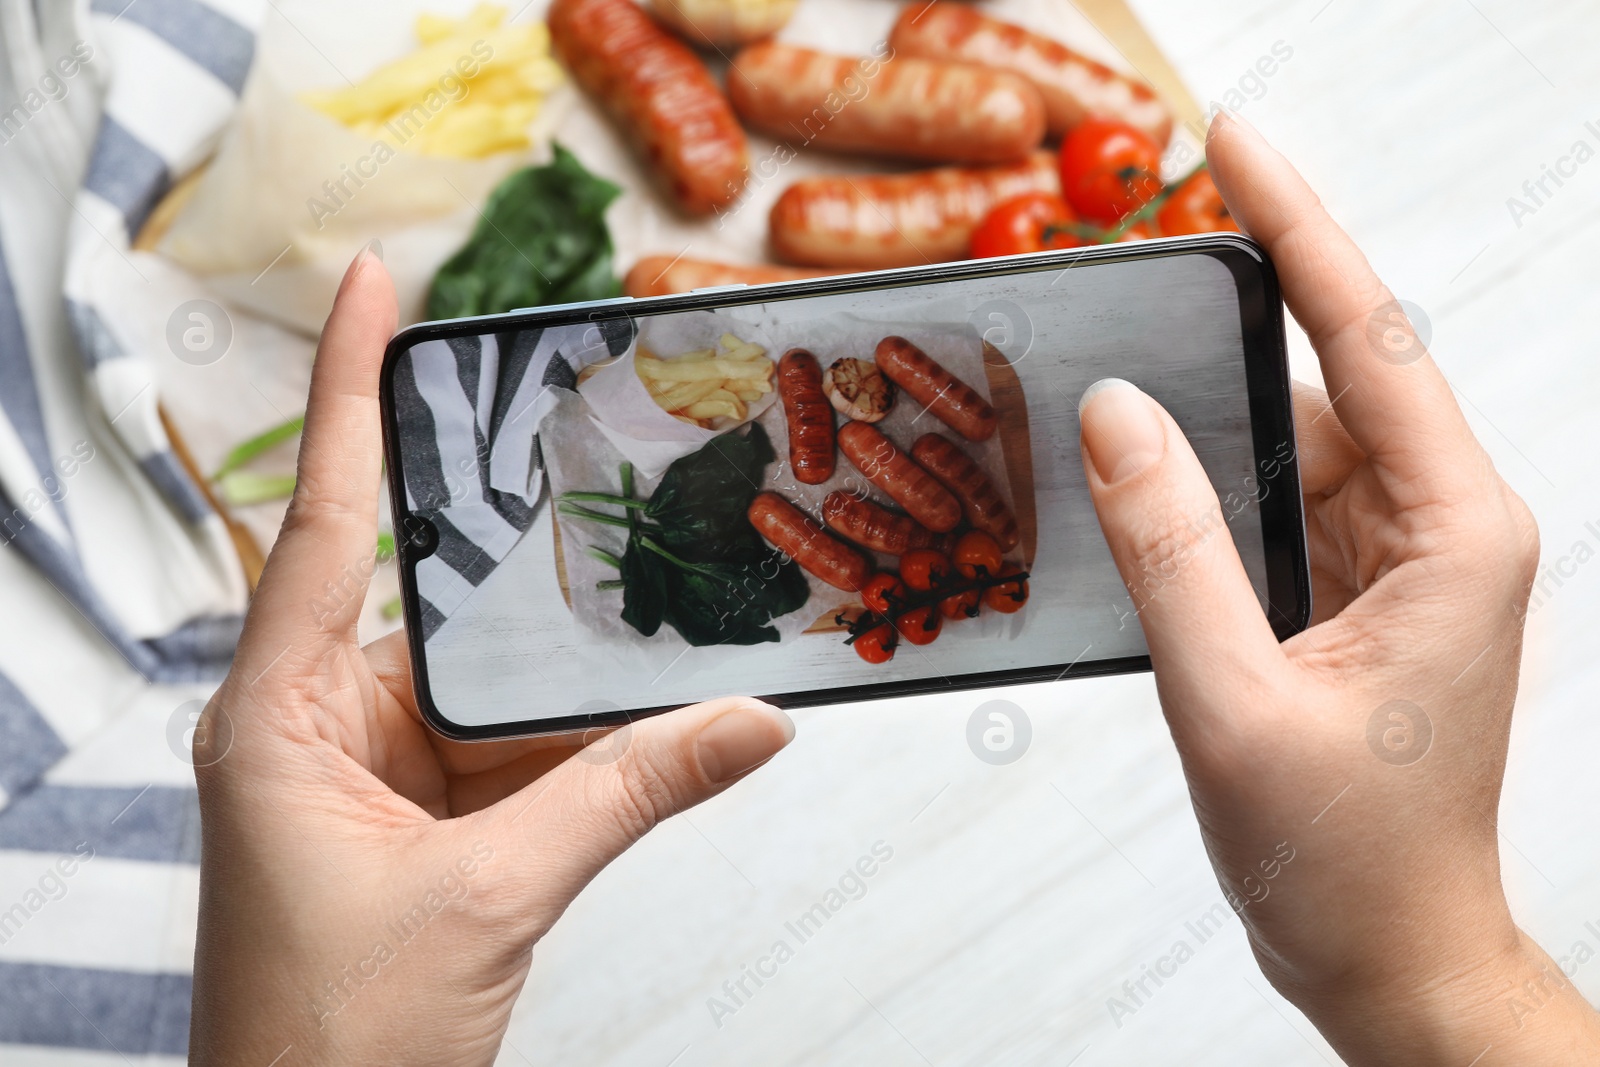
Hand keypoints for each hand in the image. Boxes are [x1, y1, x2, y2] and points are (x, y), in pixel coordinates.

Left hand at [188, 246, 794, 1065]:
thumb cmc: (331, 1047)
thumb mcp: (492, 897)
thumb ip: (627, 794)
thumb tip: (747, 723)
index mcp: (279, 717)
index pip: (324, 519)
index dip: (346, 390)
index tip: (370, 287)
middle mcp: (316, 728)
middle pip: (437, 596)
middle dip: (521, 543)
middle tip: (598, 447)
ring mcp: (372, 777)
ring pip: (489, 682)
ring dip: (569, 668)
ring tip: (661, 603)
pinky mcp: (421, 824)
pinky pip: (511, 751)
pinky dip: (578, 741)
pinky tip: (652, 716)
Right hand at [1076, 112, 1599, 1063]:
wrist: (1385, 954)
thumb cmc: (1346, 854)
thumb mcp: (1236, 700)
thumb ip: (1173, 548)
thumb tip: (1116, 412)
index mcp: (1453, 531)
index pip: (1371, 339)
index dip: (1298, 229)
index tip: (1235, 144)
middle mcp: (1439, 524)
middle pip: (1330, 372)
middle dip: (1235, 307)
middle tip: (1139, 244)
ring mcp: (1395, 555)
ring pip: (1291, 437)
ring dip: (1206, 408)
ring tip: (1111, 363)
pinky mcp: (1351, 588)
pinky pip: (1272, 499)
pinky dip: (1204, 481)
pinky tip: (1135, 468)